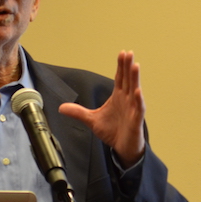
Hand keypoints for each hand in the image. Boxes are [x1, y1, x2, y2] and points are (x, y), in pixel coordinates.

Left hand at [59, 51, 145, 168]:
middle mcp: (127, 100)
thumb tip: (61, 108)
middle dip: (128, 66)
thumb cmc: (112, 132)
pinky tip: (138, 91)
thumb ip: (78, 112)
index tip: (122, 53)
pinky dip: (138, 100)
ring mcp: (133, 109)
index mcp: (118, 97)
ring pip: (135, 91)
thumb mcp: (91, 120)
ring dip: (135, 78)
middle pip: (128, 80)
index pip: (120, 78)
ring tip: (135, 66)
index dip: (121, 66)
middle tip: (128, 53)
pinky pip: (138, 108)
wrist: (122, 148)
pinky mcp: (136, 120)